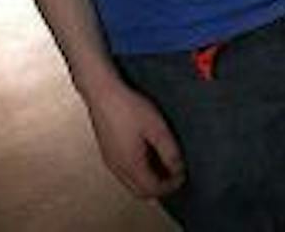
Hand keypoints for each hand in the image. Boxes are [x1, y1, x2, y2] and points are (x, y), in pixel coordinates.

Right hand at [81, 79, 184, 198]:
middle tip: (174, 175)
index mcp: (130, 165)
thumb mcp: (157, 128)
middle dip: (159, 188)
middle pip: (140, 192)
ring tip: (163, 165)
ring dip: (148, 181)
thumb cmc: (127, 107)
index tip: (182, 175)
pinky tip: (147, 156)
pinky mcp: (107, 152)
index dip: (170, 186)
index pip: (153, 189)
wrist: (102, 92)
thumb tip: (178, 168)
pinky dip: (139, 172)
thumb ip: (170, 151)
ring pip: (131, 183)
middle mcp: (118, 167)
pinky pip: (124, 172)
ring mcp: (110, 160)